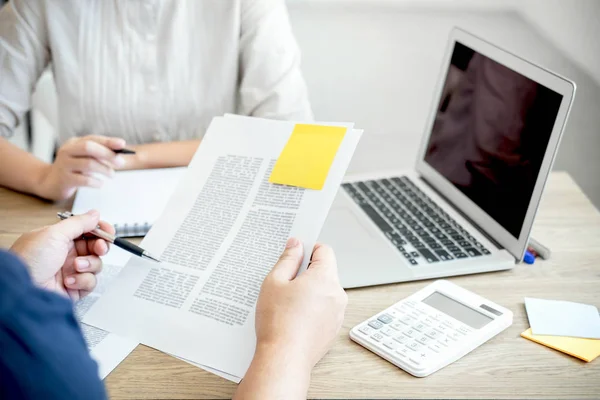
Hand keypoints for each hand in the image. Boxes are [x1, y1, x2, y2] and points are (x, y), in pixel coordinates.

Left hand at [10, 210, 113, 300]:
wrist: (22, 290)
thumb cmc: (29, 261)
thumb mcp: (54, 234)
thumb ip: (78, 223)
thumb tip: (95, 214)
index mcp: (60, 238)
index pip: (86, 230)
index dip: (99, 230)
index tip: (107, 231)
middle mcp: (66, 254)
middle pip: (95, 247)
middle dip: (100, 247)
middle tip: (99, 248)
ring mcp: (70, 271)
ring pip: (96, 265)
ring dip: (89, 265)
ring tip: (75, 267)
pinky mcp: (74, 288)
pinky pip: (90, 282)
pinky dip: (82, 281)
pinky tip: (69, 281)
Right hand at [37, 135, 126, 200]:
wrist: (50, 182)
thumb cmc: (73, 169)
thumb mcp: (83, 158)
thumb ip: (98, 154)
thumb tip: (119, 156)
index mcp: (73, 143)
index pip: (92, 139)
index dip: (108, 141)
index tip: (122, 144)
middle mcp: (66, 151)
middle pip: (88, 148)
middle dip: (107, 154)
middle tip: (120, 163)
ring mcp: (64, 165)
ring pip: (88, 164)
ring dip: (105, 169)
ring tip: (112, 175)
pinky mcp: (64, 180)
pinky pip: (85, 180)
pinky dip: (96, 182)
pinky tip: (100, 183)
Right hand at [255, 238, 347, 368]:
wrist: (284, 359)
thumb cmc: (278, 323)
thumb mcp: (274, 282)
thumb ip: (288, 259)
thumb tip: (296, 245)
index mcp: (325, 278)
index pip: (325, 250)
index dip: (309, 248)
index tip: (296, 253)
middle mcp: (337, 294)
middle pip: (326, 271)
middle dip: (307, 272)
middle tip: (285, 282)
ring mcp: (338, 313)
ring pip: (325, 291)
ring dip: (310, 291)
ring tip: (288, 303)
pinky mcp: (333, 328)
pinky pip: (325, 309)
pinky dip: (313, 308)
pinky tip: (295, 317)